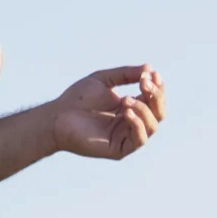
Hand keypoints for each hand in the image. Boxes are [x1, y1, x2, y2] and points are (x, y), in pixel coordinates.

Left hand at [49, 64, 165, 160]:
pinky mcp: (119, 150)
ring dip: (144, 109)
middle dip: (155, 96)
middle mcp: (131, 123)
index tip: (152, 73)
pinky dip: (137, 124)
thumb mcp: (104, 80)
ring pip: (152, 126)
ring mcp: (126, 137)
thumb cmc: (78, 98)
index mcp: (130, 108)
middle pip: (158, 113)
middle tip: (144, 82)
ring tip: (126, 99)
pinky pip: (139, 139)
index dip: (157, 87)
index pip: (154, 100)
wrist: (58, 117)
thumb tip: (150, 68)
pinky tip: (126, 112)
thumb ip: (126, 74)